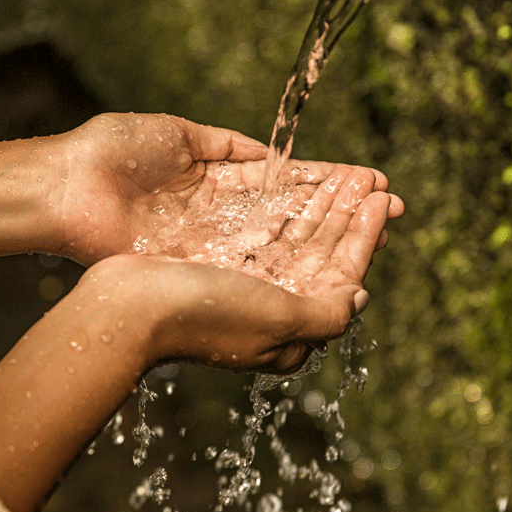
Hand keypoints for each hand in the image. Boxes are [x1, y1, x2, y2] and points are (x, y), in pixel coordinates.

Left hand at [53, 113, 393, 264]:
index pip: (284, 181)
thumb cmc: (111, 151)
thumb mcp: (179, 134)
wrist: (65, 186)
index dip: (326, 180)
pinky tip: (332, 256)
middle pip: (293, 215)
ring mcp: (213, 244)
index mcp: (219, 180)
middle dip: (340, 211)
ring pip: (282, 241)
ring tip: (376, 228)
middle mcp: (223, 217)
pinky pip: (253, 260)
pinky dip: (292, 258)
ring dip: (329, 235)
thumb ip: (229, 146)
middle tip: (388, 208)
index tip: (368, 180)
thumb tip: (273, 153)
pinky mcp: (199, 264)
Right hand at [100, 162, 399, 372]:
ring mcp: (238, 290)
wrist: (126, 309)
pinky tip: (295, 187)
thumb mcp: (279, 319)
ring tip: (345, 177)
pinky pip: (260, 232)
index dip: (365, 237)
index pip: (342, 278)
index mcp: (288, 334)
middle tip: (373, 179)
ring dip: (321, 207)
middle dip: (347, 216)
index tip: (385, 200)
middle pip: (319, 256)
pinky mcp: (211, 267)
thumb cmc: (201, 315)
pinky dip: (283, 208)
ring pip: (292, 241)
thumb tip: (360, 297)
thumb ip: (327, 312)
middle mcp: (267, 314)